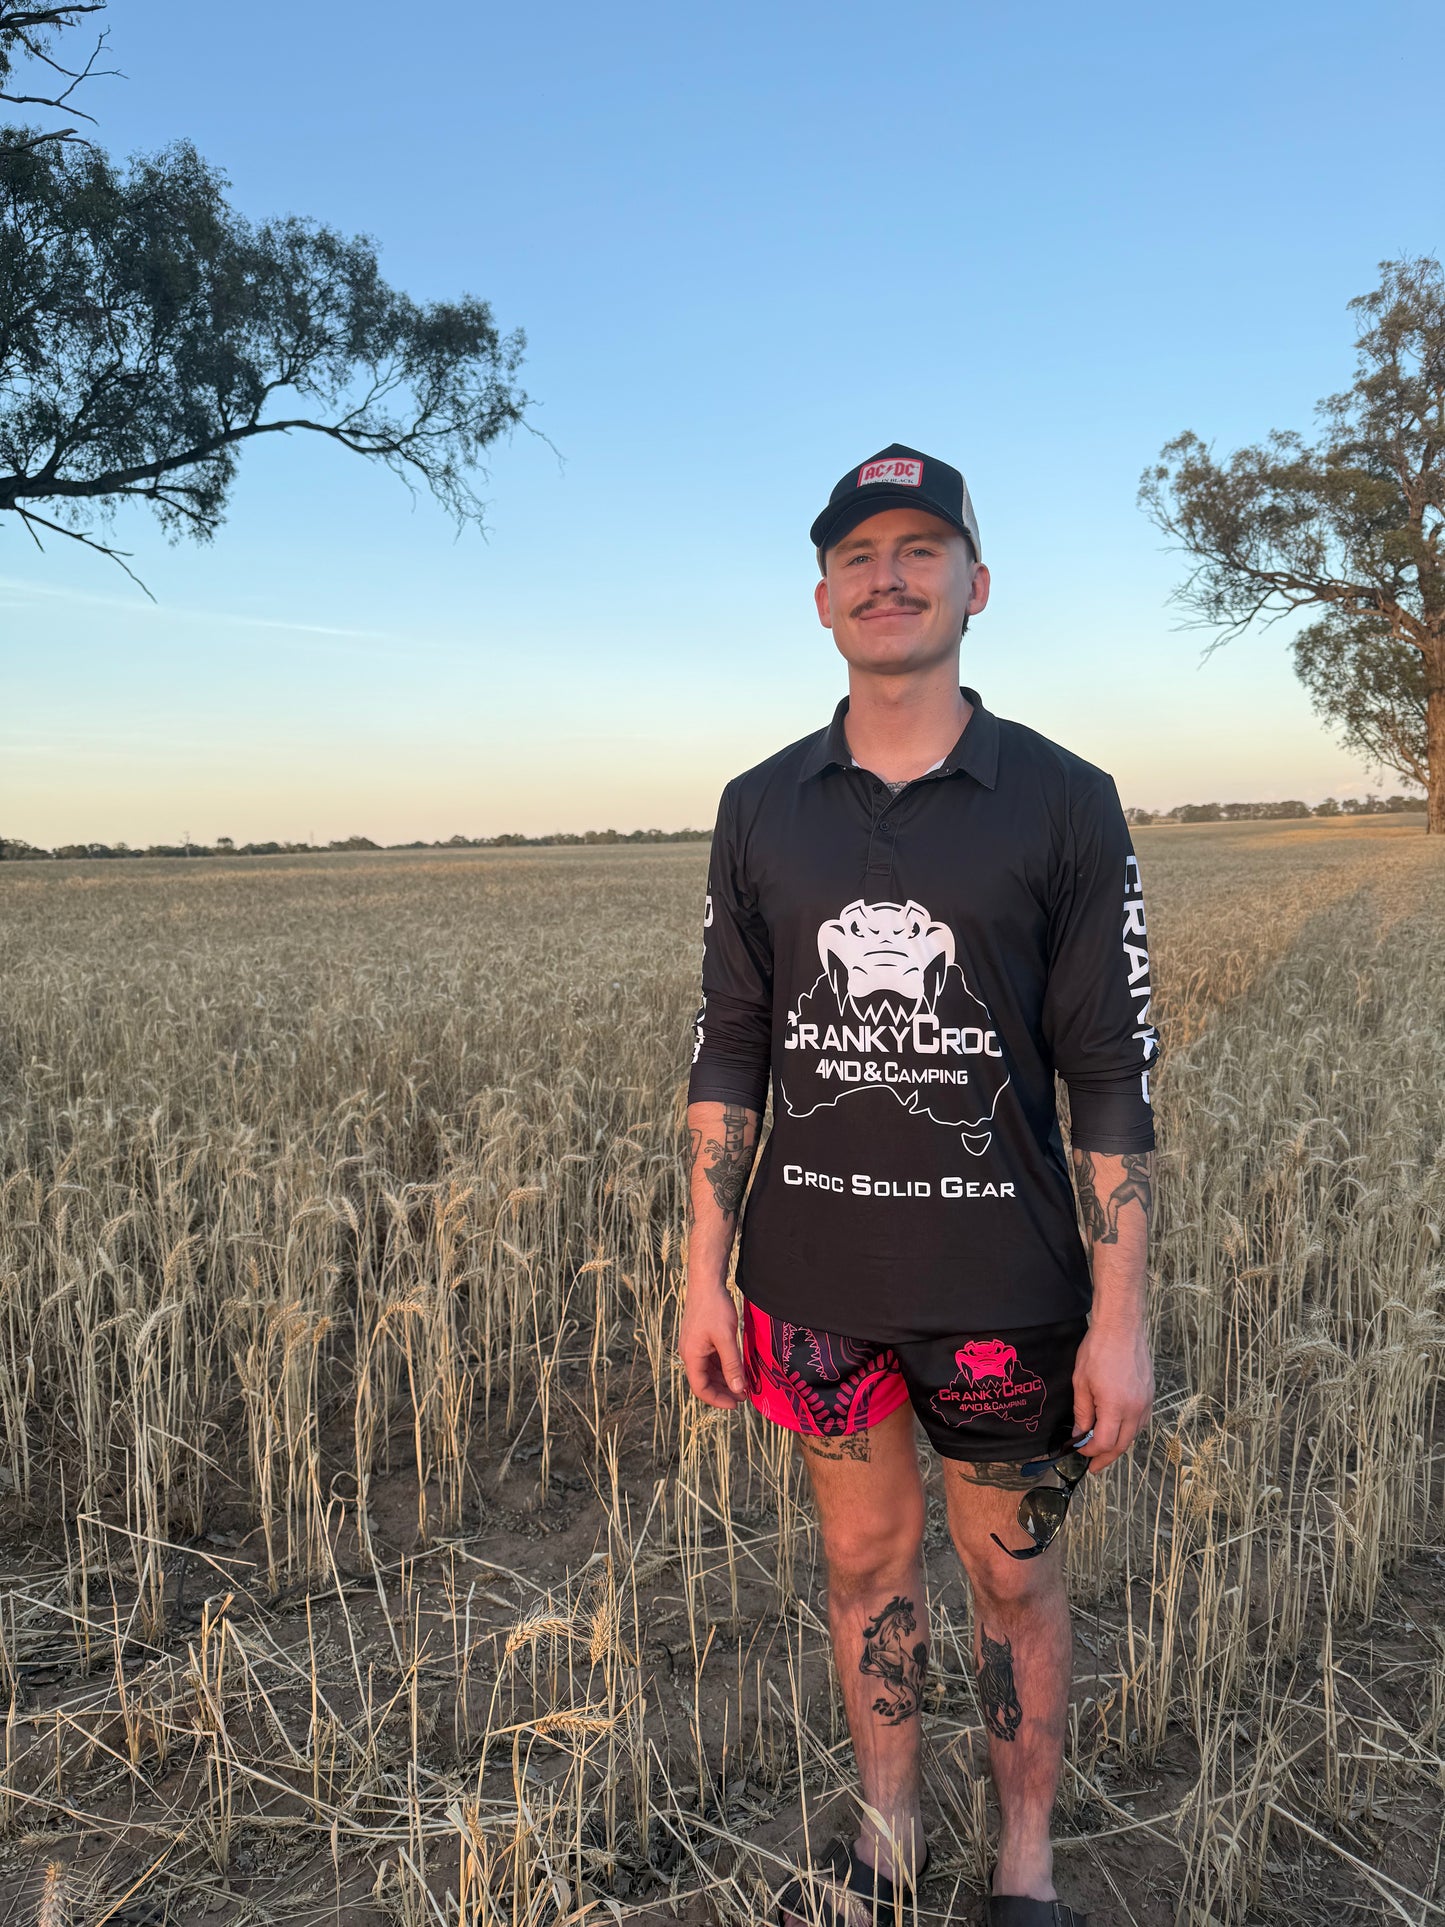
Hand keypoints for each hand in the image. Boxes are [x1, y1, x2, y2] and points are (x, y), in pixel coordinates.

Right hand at [679, 1278, 746, 1409]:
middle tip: (744, 1396)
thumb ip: (732, 1365)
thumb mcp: (726, 1338)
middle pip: (704, 1381)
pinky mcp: (702, 1338)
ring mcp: (695, 1345)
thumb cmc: (714, 1308)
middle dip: (724, 1391)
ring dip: (724, 1379)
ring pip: (709, 1371)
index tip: (736, 1404)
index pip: (701, 1388)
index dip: (718, 1400)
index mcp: (691, 1356)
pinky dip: (724, 1366)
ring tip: (743, 1384)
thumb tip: (738, 1389)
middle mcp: (690, 1353)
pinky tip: (737, 1367)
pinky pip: (711, 1359)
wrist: (707, 1282)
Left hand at [1071, 1317, 1152, 1471]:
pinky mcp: (1149, 1394)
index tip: (1079, 1450)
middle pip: (1122, 1444)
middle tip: (1094, 1466)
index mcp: (1116, 1407)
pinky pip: (1141, 1421)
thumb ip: (1082, 1413)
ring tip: (1103, 1450)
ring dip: (1119, 1445)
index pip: (1105, 1443)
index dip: (1090, 1451)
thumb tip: (1080, 1434)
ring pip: (1134, 1434)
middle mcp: (1135, 1408)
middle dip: (1106, 1458)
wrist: (1121, 1327)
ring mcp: (1146, 1401)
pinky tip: (1118, 1429)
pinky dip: (1129, 1430)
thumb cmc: (1098, 1350)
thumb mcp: (1081, 1382)